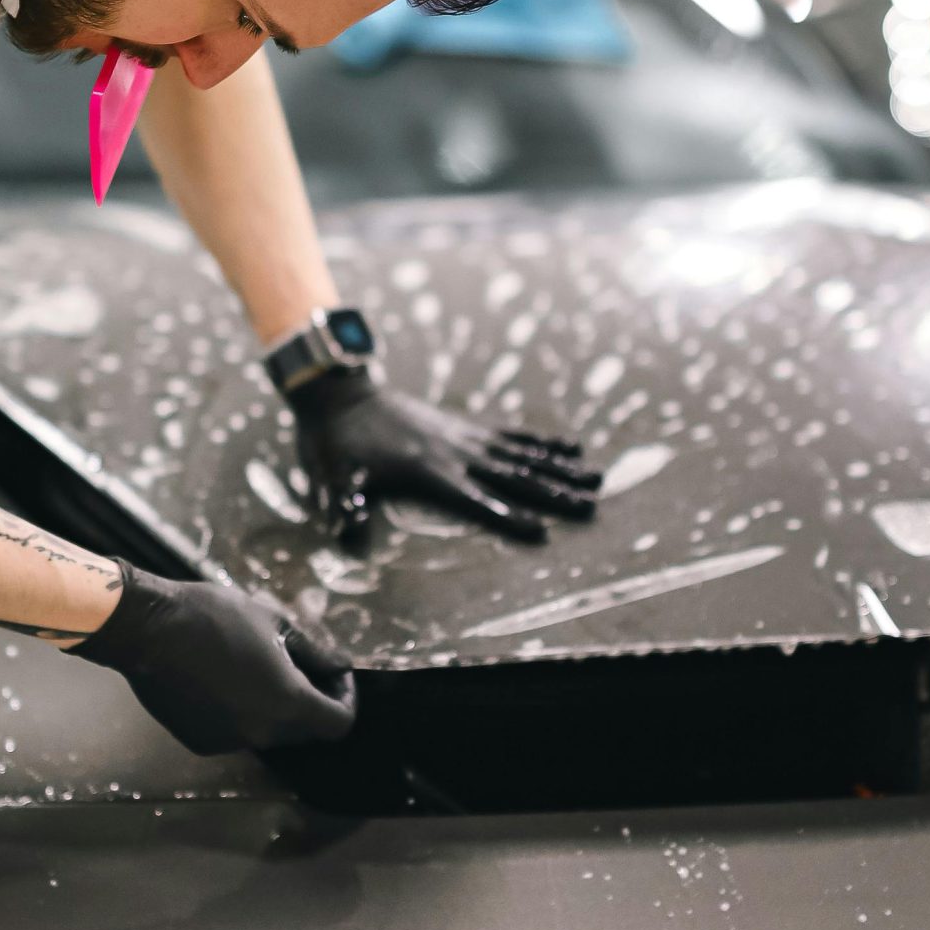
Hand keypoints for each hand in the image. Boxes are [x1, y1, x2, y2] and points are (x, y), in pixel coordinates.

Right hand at [80, 564, 355, 753]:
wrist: (149, 629)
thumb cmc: (214, 616)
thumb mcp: (274, 622)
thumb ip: (315, 651)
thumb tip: (341, 664)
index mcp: (288, 702)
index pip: (338, 723)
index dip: (345, 698)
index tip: (333, 674)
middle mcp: (262, 732)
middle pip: (306, 731)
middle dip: (311, 701)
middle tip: (299, 664)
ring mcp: (229, 742)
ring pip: (270, 732)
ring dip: (275, 707)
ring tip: (256, 667)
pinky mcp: (201, 742)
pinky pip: (237, 733)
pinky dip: (242, 713)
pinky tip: (224, 681)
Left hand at [288, 369, 600, 544]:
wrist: (343, 395)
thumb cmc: (337, 445)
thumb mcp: (333, 475)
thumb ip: (344, 502)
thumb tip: (346, 530)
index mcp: (428, 472)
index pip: (474, 500)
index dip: (506, 517)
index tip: (540, 533)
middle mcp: (456, 453)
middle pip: (513, 477)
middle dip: (553, 494)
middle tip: (590, 508)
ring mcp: (465, 437)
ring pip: (523, 456)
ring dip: (561, 469)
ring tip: (597, 480)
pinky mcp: (467, 426)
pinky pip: (513, 435)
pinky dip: (543, 442)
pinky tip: (572, 447)